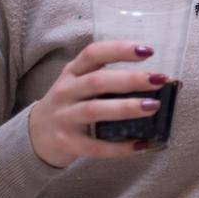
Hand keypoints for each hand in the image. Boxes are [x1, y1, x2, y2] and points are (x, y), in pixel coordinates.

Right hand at [28, 40, 171, 166]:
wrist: (36, 135)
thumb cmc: (71, 103)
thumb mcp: (81, 83)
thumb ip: (111, 79)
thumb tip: (162, 81)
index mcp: (72, 72)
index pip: (93, 53)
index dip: (120, 50)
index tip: (148, 51)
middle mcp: (65, 91)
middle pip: (97, 81)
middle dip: (130, 79)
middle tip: (158, 79)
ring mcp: (64, 117)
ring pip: (95, 110)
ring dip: (125, 108)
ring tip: (152, 107)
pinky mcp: (66, 143)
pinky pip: (94, 146)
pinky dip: (118, 147)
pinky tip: (141, 145)